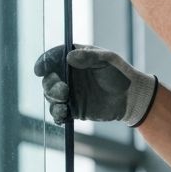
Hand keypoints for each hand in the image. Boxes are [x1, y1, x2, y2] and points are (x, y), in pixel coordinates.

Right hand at [35, 44, 157, 126]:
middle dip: (50, 85)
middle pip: (48, 79)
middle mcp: (68, 75)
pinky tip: (63, 115)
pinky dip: (57, 114)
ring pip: (51, 97)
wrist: (130, 96)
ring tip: (64, 103)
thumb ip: (89, 57)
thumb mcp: (108, 59)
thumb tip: (69, 57)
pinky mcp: (73, 109)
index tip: (40, 70)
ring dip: (53, 100)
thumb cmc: (120, 73)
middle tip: (63, 90)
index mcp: (74, 58)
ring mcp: (69, 93)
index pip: (53, 58)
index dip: (44, 63)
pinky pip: (59, 113)